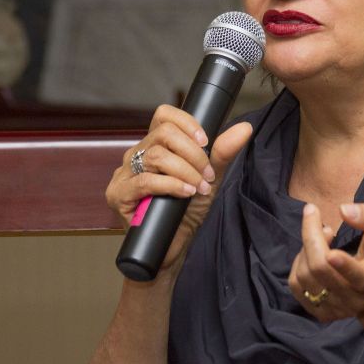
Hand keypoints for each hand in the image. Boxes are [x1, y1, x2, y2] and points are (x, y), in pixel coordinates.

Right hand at [106, 104, 251, 266]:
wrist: (173, 248)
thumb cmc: (187, 212)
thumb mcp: (209, 178)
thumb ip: (222, 153)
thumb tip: (245, 128)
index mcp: (154, 146)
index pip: (164, 116)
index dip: (187, 122)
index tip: (205, 142)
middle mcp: (136, 155)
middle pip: (163, 133)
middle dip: (193, 153)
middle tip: (207, 175)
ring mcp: (124, 174)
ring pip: (155, 155)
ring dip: (186, 171)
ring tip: (199, 188)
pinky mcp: (118, 195)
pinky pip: (144, 181)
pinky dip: (171, 185)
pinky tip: (186, 193)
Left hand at [288, 202, 363, 322]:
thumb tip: (343, 210)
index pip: (357, 276)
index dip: (343, 265)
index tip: (332, 253)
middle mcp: (353, 299)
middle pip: (319, 268)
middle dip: (310, 234)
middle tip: (313, 211)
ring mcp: (335, 308)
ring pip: (304, 275)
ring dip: (306, 246)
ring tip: (324, 233)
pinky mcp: (320, 311)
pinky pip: (296, 284)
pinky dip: (299, 262)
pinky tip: (314, 253)